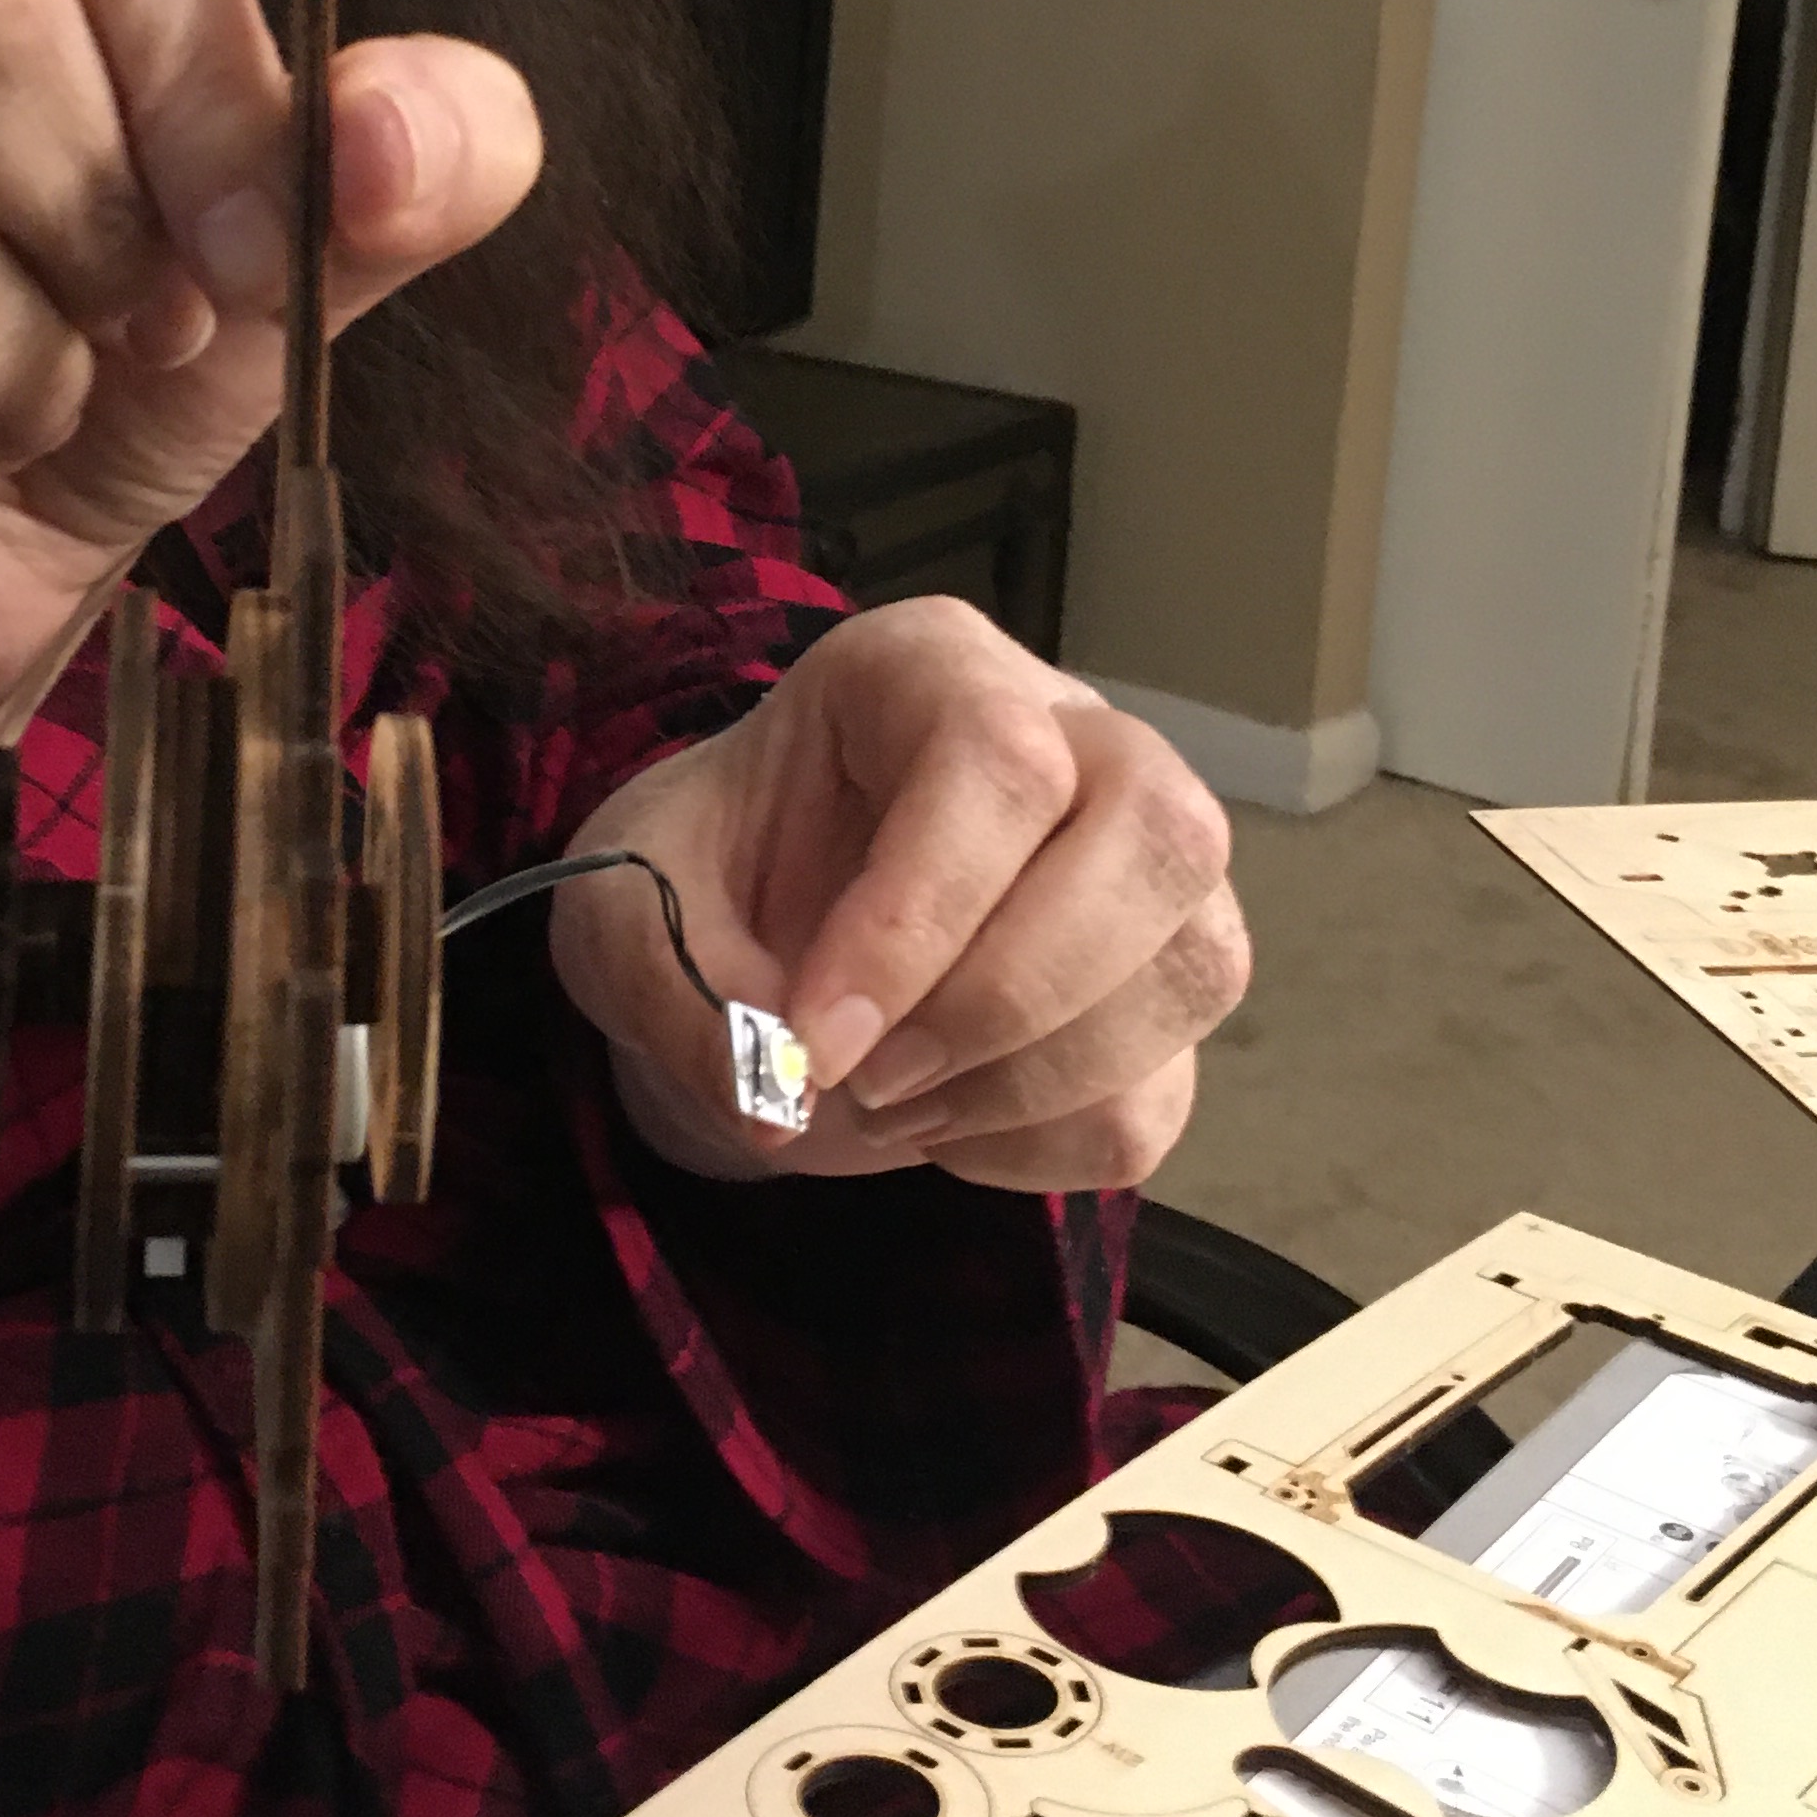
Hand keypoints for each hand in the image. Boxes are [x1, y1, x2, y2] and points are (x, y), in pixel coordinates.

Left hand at [546, 599, 1247, 1190]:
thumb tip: (777, 1095)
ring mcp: (1142, 868)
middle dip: (1011, 995)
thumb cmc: (695, 884)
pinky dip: (1038, 1147)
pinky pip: (1158, 1097)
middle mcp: (1074, 735)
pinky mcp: (1160, 993)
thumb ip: (674, 989)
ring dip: (1028, 1083)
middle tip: (868, 1076)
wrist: (738, 946)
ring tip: (886, 1103)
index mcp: (925, 669)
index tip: (815, 1043)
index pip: (997, 759)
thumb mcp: (622, 915)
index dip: (918, 920)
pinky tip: (941, 1119)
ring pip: (1195, 966)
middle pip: (1159, 833)